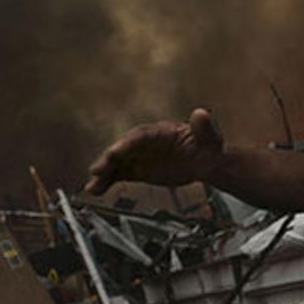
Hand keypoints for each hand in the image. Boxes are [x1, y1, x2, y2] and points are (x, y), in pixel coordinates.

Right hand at [84, 108, 224, 194]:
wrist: (207, 162)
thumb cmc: (209, 146)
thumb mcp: (211, 138)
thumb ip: (205, 128)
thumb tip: (202, 113)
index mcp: (160, 132)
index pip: (140, 136)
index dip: (127, 143)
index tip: (116, 152)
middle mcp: (145, 142)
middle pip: (123, 149)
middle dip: (109, 159)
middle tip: (97, 170)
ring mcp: (140, 156)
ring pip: (117, 163)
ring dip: (103, 174)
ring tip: (92, 188)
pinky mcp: (138, 169)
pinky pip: (119, 174)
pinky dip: (107, 182)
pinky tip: (96, 190)